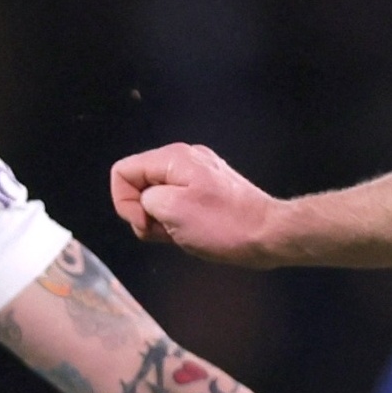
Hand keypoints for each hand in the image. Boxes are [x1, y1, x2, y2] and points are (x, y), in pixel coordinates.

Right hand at [110, 142, 283, 260]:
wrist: (268, 234)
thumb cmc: (223, 224)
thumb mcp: (171, 210)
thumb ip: (144, 199)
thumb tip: (147, 203)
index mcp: (173, 158)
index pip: (123, 172)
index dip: (124, 201)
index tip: (145, 222)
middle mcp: (184, 160)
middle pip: (138, 183)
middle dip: (143, 212)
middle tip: (164, 231)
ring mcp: (198, 175)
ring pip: (156, 197)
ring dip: (159, 220)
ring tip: (180, 234)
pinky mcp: (208, 190)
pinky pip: (176, 203)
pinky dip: (175, 221)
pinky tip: (190, 233)